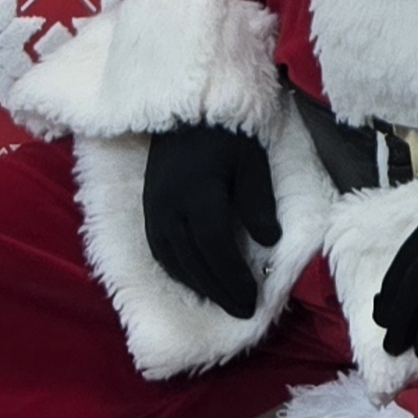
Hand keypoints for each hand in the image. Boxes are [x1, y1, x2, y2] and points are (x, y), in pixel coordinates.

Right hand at [141, 122, 278, 317]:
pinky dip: (176, 268)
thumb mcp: (252, 162)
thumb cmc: (227, 132)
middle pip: (193, 260)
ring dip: (196, 283)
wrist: (187, 106)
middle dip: (218, 289)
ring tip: (219, 299)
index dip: (233, 279)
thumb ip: (258, 203)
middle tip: (240, 310)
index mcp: (198, 194)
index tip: (252, 301)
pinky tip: (191, 277)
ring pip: (172, 258)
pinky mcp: (149, 203)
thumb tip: (268, 242)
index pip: (216, 248)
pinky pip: (158, 247)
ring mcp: (155, 206)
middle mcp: (170, 206)